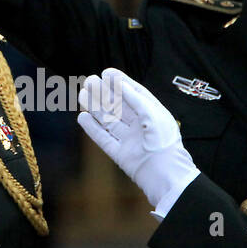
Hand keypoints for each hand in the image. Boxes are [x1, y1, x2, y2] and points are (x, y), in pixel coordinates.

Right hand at [77, 67, 199, 210]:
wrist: (164, 175)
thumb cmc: (164, 142)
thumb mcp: (152, 113)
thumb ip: (135, 98)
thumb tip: (119, 83)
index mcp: (152, 114)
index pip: (135, 94)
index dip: (121, 83)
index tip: (107, 72)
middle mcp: (140, 126)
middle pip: (119, 106)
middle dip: (104, 93)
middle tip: (89, 80)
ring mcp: (129, 140)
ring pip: (109, 121)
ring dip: (95, 108)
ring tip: (82, 95)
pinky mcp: (120, 155)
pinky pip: (104, 139)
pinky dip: (92, 129)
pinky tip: (82, 117)